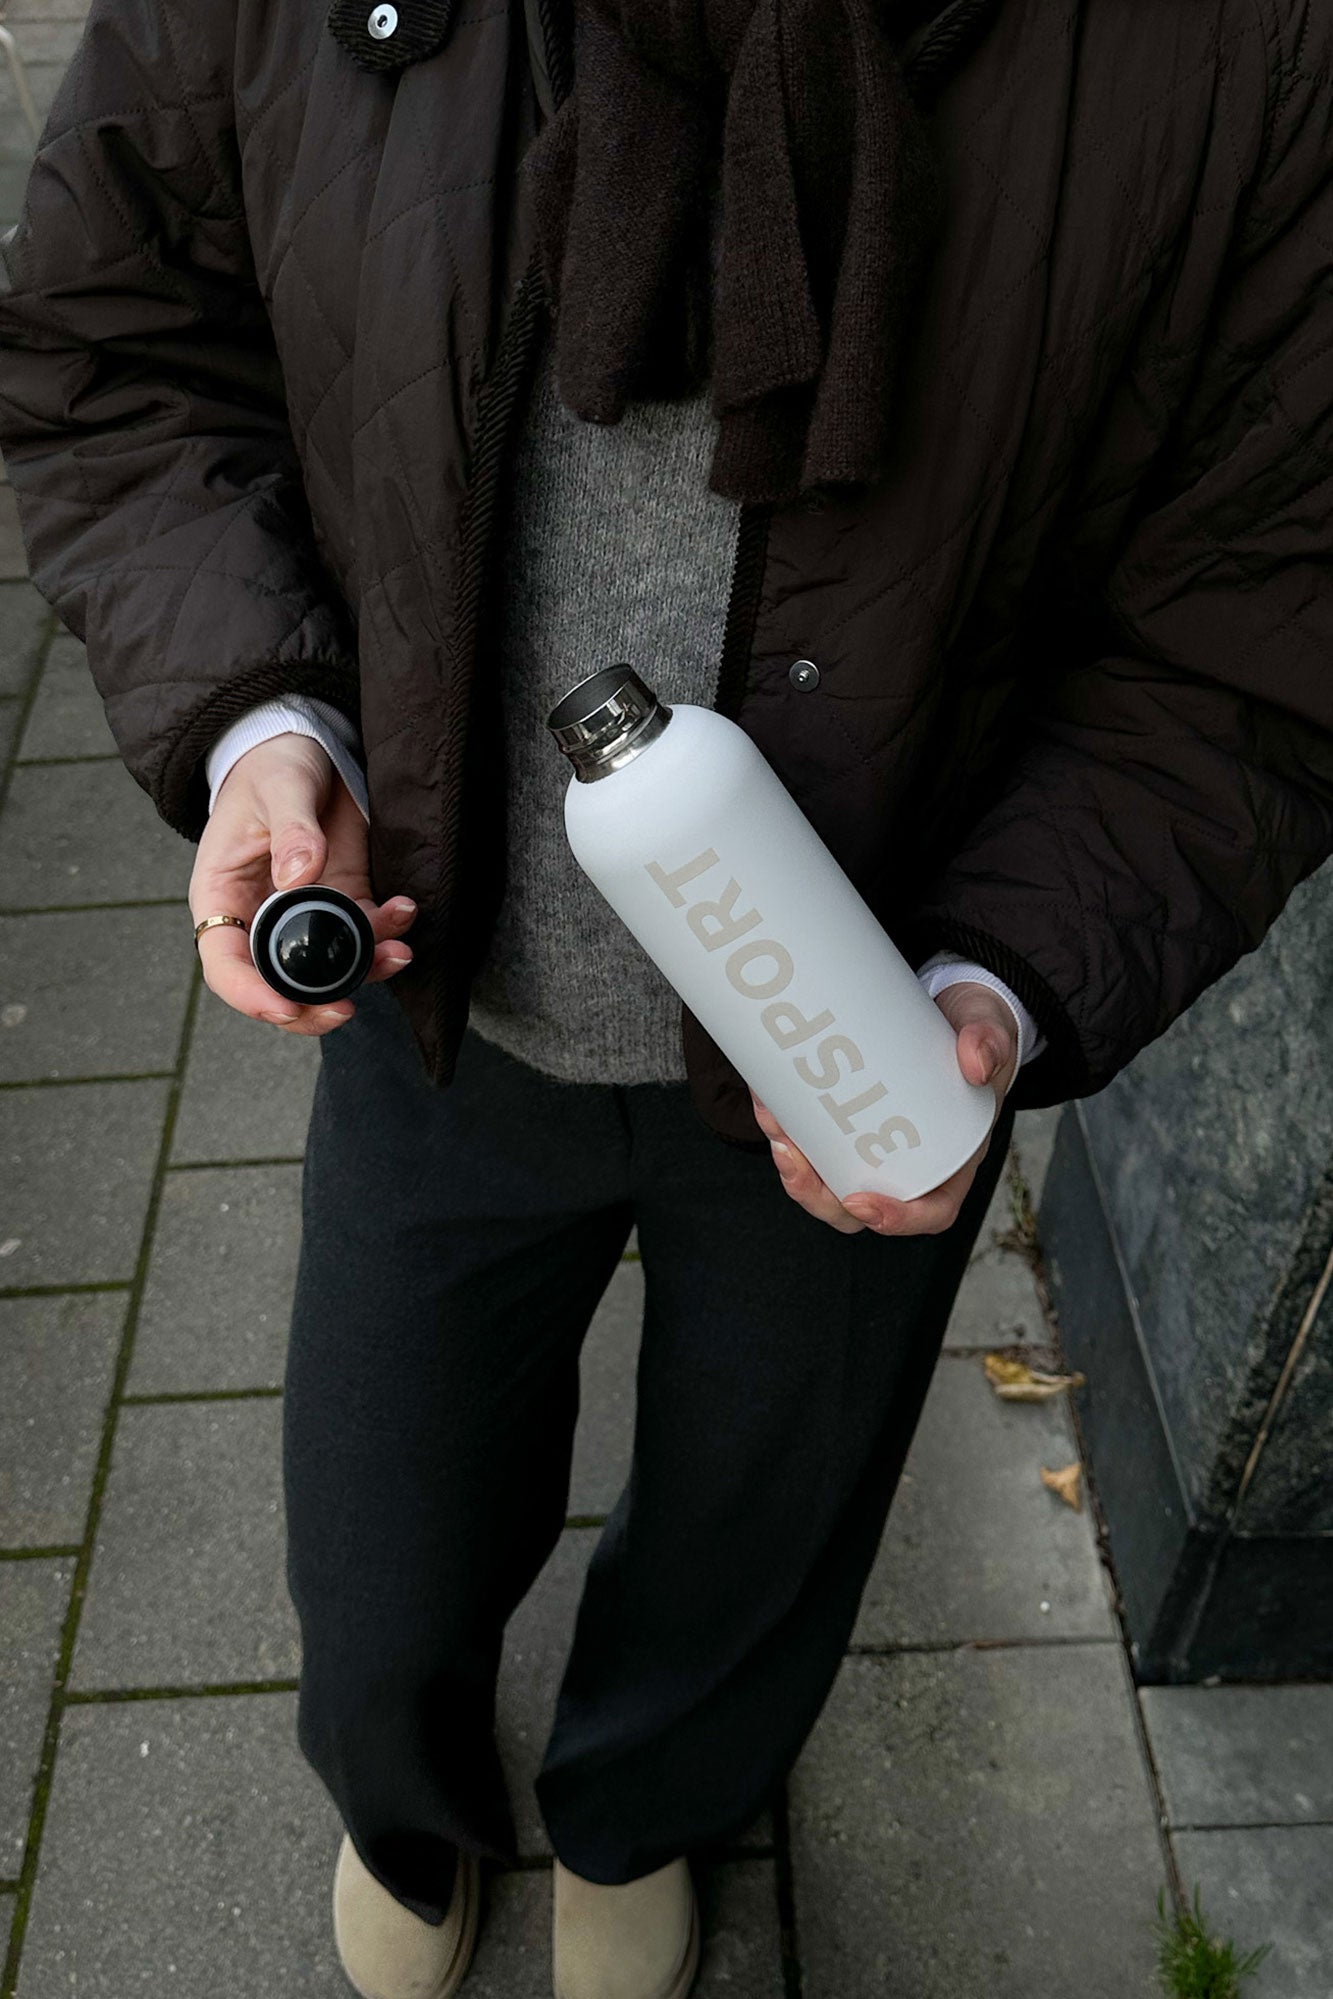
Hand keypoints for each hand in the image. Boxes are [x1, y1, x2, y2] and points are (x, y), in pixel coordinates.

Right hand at [188, 734, 416, 1034]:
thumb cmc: (272, 765)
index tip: (286, 1008)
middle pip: (276, 983)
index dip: (250, 994)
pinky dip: (386, 934)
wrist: (305, 746)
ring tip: (397, 953)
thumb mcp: (278, 787)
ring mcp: (303, 914)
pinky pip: (363, 934)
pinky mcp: (342, 899)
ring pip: (327, 967)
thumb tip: (300, 875)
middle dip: (312, 1004)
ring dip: (364, 970)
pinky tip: (404, 911)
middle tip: (346, 1008)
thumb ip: (291, 829)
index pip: (224, 963)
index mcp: (222, 897)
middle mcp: (259, 916)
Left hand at [749, 981, 1018, 1235]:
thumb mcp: (991, 1029)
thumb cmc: (978, 1029)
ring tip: (772, 1122)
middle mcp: (910, 1163)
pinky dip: (786, 1128)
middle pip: (859, 1207)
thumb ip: (990, 1042)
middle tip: (790, 1153)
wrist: (951, 1007)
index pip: (930, 1211)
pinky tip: (766, 1098)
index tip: (860, 1201)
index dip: (895, 1219)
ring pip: (827, 1181)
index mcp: (953, 1159)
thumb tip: (974, 1061)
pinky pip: (813, 1143)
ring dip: (792, 1164)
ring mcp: (874, 1147)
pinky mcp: (848, 1122)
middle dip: (817, 1193)